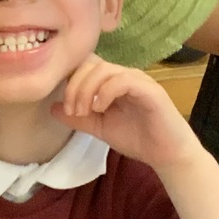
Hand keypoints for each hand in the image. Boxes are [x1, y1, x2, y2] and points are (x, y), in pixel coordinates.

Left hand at [53, 56, 197, 170]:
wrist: (166, 154)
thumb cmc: (137, 138)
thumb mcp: (99, 127)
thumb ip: (78, 118)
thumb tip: (52, 108)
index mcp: (112, 81)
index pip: (85, 65)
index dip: (70, 80)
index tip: (66, 107)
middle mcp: (124, 75)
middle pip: (90, 64)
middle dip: (75, 86)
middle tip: (74, 111)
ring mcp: (138, 80)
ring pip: (104, 70)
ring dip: (87, 90)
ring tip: (85, 112)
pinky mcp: (149, 90)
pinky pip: (122, 80)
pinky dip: (105, 92)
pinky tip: (100, 108)